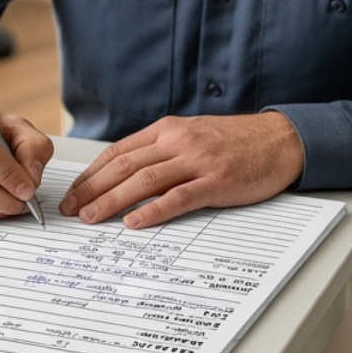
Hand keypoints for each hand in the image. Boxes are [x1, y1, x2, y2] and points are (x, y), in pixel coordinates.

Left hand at [59, 111, 304, 228]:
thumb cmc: (237, 142)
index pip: (118, 152)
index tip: (73, 193)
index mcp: (167, 129)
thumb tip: (126, 175)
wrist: (281, 139)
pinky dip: (154, 211)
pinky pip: (179, 197)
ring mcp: (197, 161)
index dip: (91, 174)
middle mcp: (178, 141)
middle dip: (91, 189)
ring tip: (91, 218)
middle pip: (124, 166)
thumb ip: (162, 150)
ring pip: (144, 181)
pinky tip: (134, 222)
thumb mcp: (193, 135)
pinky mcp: (217, 181)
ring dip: (112, 201)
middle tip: (70, 210)